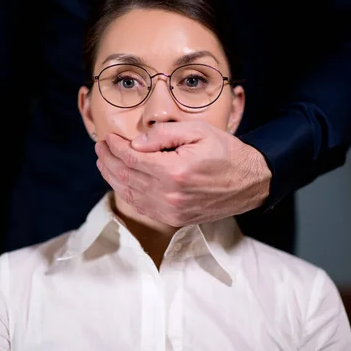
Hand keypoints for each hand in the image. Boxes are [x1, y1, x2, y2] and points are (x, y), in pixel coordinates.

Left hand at [95, 121, 270, 226]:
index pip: (131, 158)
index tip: (108, 138)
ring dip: (112, 177)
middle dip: (108, 160)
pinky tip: (121, 181)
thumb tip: (136, 142)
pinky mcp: (174, 218)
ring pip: (129, 194)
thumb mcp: (198, 131)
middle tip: (101, 147)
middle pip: (125, 177)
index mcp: (174, 171)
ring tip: (104, 162)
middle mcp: (169, 195)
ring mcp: (171, 210)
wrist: (249, 183)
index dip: (115, 147)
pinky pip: (141, 206)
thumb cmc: (226, 153)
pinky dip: (126, 193)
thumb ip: (164, 134)